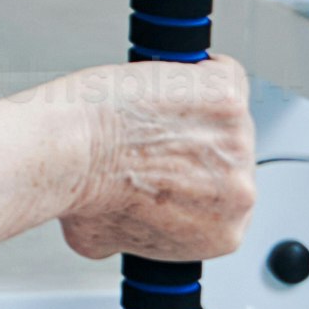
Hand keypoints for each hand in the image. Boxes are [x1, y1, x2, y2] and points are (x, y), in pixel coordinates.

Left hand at [52, 60, 256, 260]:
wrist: (69, 149)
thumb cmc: (78, 187)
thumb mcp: (100, 238)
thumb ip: (126, 236)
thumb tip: (112, 235)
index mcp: (221, 234)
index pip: (222, 199)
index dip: (189, 177)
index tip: (164, 164)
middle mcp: (239, 194)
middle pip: (228, 157)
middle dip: (191, 144)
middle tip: (147, 135)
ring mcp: (239, 143)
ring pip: (225, 115)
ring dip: (190, 107)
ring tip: (146, 111)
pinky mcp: (229, 98)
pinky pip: (222, 73)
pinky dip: (197, 70)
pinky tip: (164, 81)